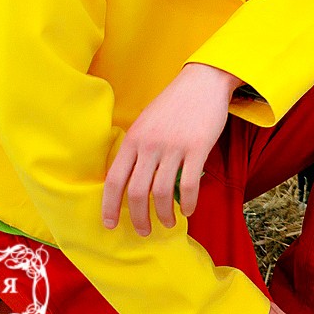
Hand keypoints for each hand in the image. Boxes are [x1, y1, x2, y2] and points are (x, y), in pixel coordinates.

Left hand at [102, 63, 236, 234]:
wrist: (203, 81)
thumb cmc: (174, 103)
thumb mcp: (146, 122)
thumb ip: (137, 148)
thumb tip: (130, 180)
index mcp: (133, 139)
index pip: (114, 180)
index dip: (110, 206)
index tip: (110, 224)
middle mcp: (149, 144)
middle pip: (137, 191)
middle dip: (138, 218)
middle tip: (143, 231)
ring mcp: (174, 146)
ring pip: (162, 192)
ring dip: (164, 214)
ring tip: (167, 223)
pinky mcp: (197, 147)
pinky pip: (189, 183)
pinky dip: (189, 202)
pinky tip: (189, 210)